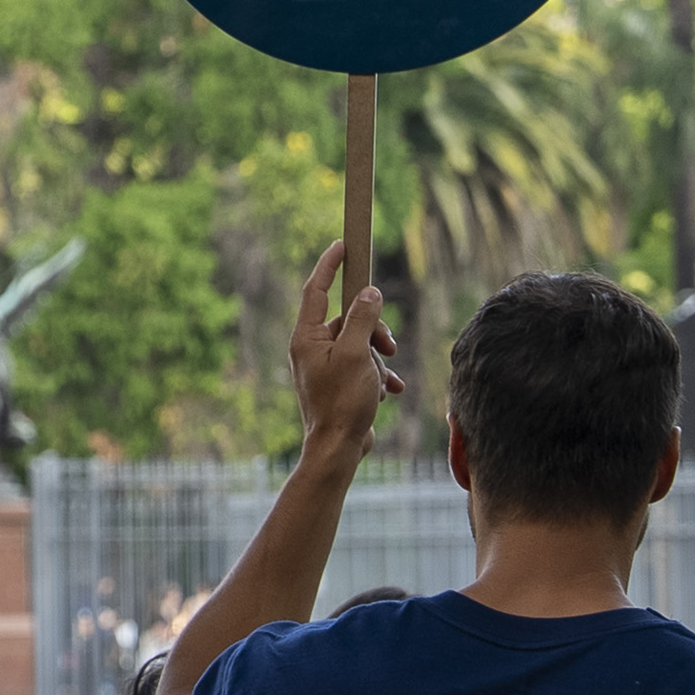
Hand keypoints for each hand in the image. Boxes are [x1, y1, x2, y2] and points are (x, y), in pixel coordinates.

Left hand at [289, 240, 401, 466]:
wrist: (338, 449)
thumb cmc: (343, 402)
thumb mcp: (357, 354)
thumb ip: (363, 319)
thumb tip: (369, 293)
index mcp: (306, 337)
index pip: (316, 289)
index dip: (329, 265)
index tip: (342, 245)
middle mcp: (311, 348)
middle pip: (347, 319)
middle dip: (373, 330)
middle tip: (388, 346)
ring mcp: (324, 367)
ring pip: (360, 344)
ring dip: (378, 357)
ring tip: (385, 377)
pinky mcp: (337, 383)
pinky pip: (362, 367)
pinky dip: (378, 375)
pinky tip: (388, 391)